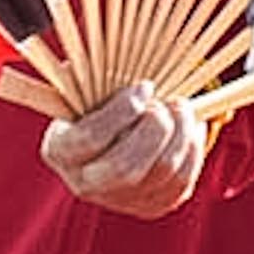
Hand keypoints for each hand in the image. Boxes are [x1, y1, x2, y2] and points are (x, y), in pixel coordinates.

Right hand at [39, 80, 205, 218]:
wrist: (112, 138)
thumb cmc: (98, 103)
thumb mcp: (86, 87)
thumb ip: (91, 75)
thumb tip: (101, 47)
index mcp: (61, 151)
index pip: (90, 138)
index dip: (122, 111)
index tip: (144, 87)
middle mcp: (85, 183)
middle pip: (126, 167)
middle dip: (156, 129)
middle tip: (168, 102)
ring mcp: (120, 200)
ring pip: (162, 172)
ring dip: (181, 133)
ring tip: (182, 106)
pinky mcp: (153, 205)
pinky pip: (182, 180)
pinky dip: (193, 148)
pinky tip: (189, 126)